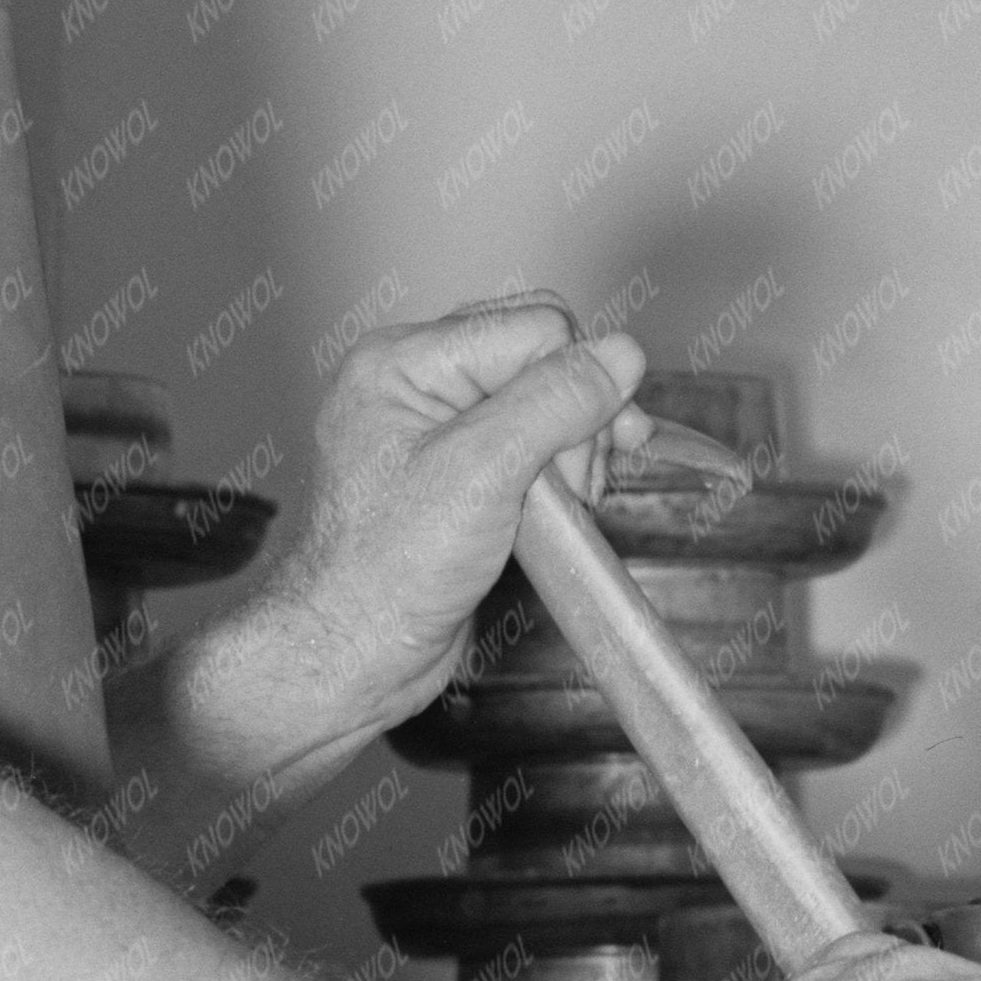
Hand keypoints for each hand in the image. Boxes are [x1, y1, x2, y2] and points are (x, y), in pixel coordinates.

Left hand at [165, 297, 649, 789]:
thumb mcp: (482, 472)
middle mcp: (417, 381)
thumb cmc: (390, 570)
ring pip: (546, 400)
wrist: (356, 654)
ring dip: (573, 451)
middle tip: (569, 490)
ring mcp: (438, 426)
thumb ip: (555, 402)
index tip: (576, 463)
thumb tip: (624, 354)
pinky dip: (558, 473)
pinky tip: (563, 509)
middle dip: (576, 419)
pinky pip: (532, 441)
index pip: (534, 327)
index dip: (573, 387)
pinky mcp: (460, 469)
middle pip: (543, 357)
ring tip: (562, 508)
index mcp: (404, 360)